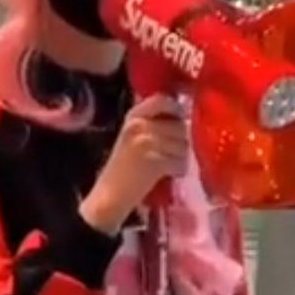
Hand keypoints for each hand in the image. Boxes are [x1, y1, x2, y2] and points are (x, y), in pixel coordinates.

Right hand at [80, 94, 187, 234]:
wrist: (109, 195)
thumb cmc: (123, 166)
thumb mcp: (132, 135)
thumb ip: (153, 122)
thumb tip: (184, 114)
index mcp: (134, 115)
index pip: (163, 100)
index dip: (176, 109)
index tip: (180, 119)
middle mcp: (139, 125)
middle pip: (179, 126)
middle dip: (181, 141)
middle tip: (172, 154)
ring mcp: (147, 142)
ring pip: (183, 145)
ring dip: (181, 157)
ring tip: (170, 166)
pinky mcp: (155, 161)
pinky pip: (180, 161)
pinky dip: (179, 170)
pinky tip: (170, 174)